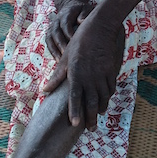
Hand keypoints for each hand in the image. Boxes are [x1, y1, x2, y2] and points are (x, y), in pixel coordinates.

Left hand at [43, 12, 124, 128]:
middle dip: (91, 118)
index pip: (75, 98)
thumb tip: (45, 91)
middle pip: (92, 102)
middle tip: (91, 129)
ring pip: (103, 97)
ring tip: (98, 117)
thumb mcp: (65, 58)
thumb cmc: (79, 42)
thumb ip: (56, 77)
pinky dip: (108, 97)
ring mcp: (102, 75)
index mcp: (77, 75)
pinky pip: (110, 88)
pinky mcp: (111, 71)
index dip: (75, 112)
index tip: (75, 124)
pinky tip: (105, 101)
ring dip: (101, 109)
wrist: (100, 28)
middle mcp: (90, 77)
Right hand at [45, 0, 91, 60]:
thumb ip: (84, 13)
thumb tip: (81, 21)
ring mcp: (52, 28)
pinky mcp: (50, 34)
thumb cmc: (81, 10)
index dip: (68, 33)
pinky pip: (49, 44)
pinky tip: (59, 61)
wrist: (70, 6)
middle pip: (56, 33)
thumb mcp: (85, 8)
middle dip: (61, 44)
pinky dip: (53, 52)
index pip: (65, 24)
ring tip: (61, 61)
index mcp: (66, 14)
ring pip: (51, 39)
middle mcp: (57, 21)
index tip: (73, 42)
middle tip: (67, 55)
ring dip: (55, 50)